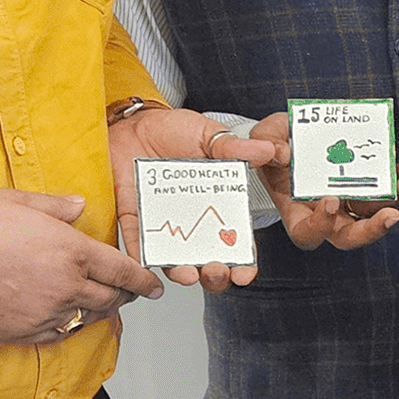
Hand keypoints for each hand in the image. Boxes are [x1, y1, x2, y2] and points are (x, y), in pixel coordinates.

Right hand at [0, 189, 161, 344]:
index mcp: (70, 250)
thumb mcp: (15, 200)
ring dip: (99, 312)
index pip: (122, 270)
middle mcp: (64, 285)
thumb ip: (55, 206)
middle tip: (129, 293)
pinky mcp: (21, 332)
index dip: (143, 280)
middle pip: (110, 298)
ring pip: (87, 318)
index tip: (155, 286)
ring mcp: (43, 312)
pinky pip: (58, 334)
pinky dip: (69, 327)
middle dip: (125, 296)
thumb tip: (81, 206)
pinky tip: (67, 319)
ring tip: (101, 305)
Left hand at [106, 104, 279, 291]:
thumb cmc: (172, 130)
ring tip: (188, 274)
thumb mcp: (208, 136)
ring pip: (175, 260)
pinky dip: (140, 258)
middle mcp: (192, 222)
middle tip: (218, 272)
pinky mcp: (134, 219)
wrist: (132, 123)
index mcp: (217, 206)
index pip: (235, 242)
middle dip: (216, 276)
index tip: (246, 272)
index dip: (244, 262)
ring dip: (182, 273)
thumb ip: (234, 148)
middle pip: (208, 261)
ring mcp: (164, 223)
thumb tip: (266, 150)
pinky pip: (136, 243)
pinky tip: (147, 265)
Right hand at [253, 111, 398, 254]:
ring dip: (397, 199)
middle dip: (374, 229)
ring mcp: (348, 201)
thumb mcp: (262, 137)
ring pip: (375, 212)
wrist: (290, 134)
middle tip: (392, 215)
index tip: (330, 200)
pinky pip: (386, 188)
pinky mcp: (365, 185)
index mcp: (296, 212)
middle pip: (351, 235)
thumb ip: (266, 145)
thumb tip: (283, 153)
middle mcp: (326, 214)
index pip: (309, 233)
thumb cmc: (273, 143)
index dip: (321, 224)